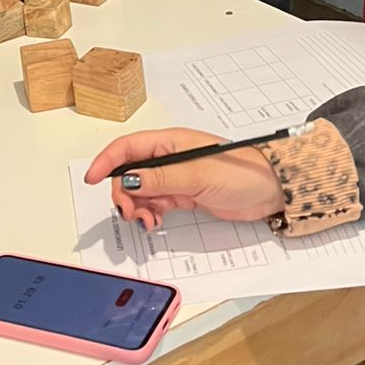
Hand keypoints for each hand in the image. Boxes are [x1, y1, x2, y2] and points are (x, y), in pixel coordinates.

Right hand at [85, 128, 282, 230]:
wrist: (271, 190)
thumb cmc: (241, 172)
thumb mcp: (197, 175)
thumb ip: (161, 178)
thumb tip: (128, 180)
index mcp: (170, 142)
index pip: (128, 147)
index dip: (106, 161)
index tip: (92, 179)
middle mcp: (169, 157)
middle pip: (130, 172)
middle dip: (123, 192)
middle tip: (131, 212)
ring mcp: (176, 177)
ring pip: (141, 190)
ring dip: (137, 206)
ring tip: (147, 221)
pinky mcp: (184, 194)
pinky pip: (156, 202)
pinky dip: (150, 213)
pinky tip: (155, 222)